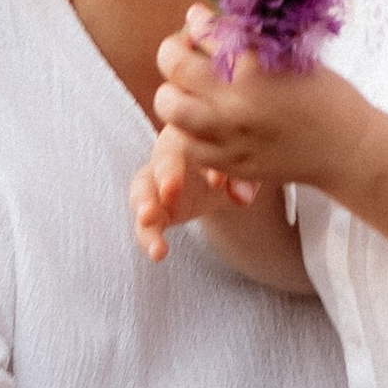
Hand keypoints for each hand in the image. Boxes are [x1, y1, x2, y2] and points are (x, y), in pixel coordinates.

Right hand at [131, 123, 261, 262]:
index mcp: (192, 135)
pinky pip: (145, 224)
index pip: (193, 139)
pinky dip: (149, 238)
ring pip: (142, 190)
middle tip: (171, 189)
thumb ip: (245, 179)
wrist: (225, 179)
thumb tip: (241, 197)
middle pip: (162, 161)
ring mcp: (156, 185)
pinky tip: (158, 252)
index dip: (203, 156)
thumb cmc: (233, 163)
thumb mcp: (245, 168)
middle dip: (166, 174)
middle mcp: (168, 156)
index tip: (216, 181)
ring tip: (148, 219)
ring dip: (144, 204)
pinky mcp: (155, 211)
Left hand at [151, 6, 360, 193]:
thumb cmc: (325, 95)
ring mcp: (230, 135)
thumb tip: (206, 18)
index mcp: (256, 66)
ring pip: (170, 108)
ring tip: (184, 91)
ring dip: (172, 93)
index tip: (198, 18)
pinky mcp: (230, 163)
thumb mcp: (292, 55)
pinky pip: (187, 146)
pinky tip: (199, 121)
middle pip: (174, 65)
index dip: (197, 21)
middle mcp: (237, 100)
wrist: (347, 149)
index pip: (205, 31)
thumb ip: (249, 40)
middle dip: (173, 51)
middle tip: (182, 52)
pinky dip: (186, 130)